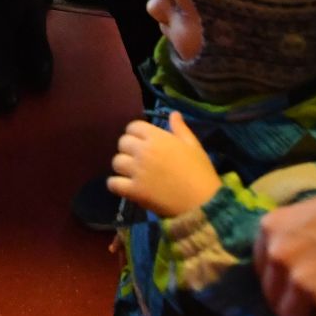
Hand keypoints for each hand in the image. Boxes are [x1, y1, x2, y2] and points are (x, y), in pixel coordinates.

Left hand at [106, 111, 221, 218]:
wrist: (203, 202)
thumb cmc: (200, 172)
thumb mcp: (194, 146)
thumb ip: (180, 129)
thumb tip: (173, 114)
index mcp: (157, 137)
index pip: (133, 127)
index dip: (136, 134)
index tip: (143, 142)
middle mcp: (143, 151)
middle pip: (122, 143)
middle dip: (128, 149)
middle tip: (139, 159)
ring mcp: (137, 171)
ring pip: (116, 162)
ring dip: (123, 167)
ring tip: (133, 174)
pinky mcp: (134, 190)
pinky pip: (113, 183)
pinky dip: (116, 185)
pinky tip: (127, 187)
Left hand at [254, 180, 315, 315]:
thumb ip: (298, 236)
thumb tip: (293, 264)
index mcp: (272, 227)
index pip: (264, 269)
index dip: (282, 282)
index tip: (296, 290)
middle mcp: (279, 255)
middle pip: (275, 299)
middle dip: (293, 310)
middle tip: (315, 313)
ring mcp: (303, 283)